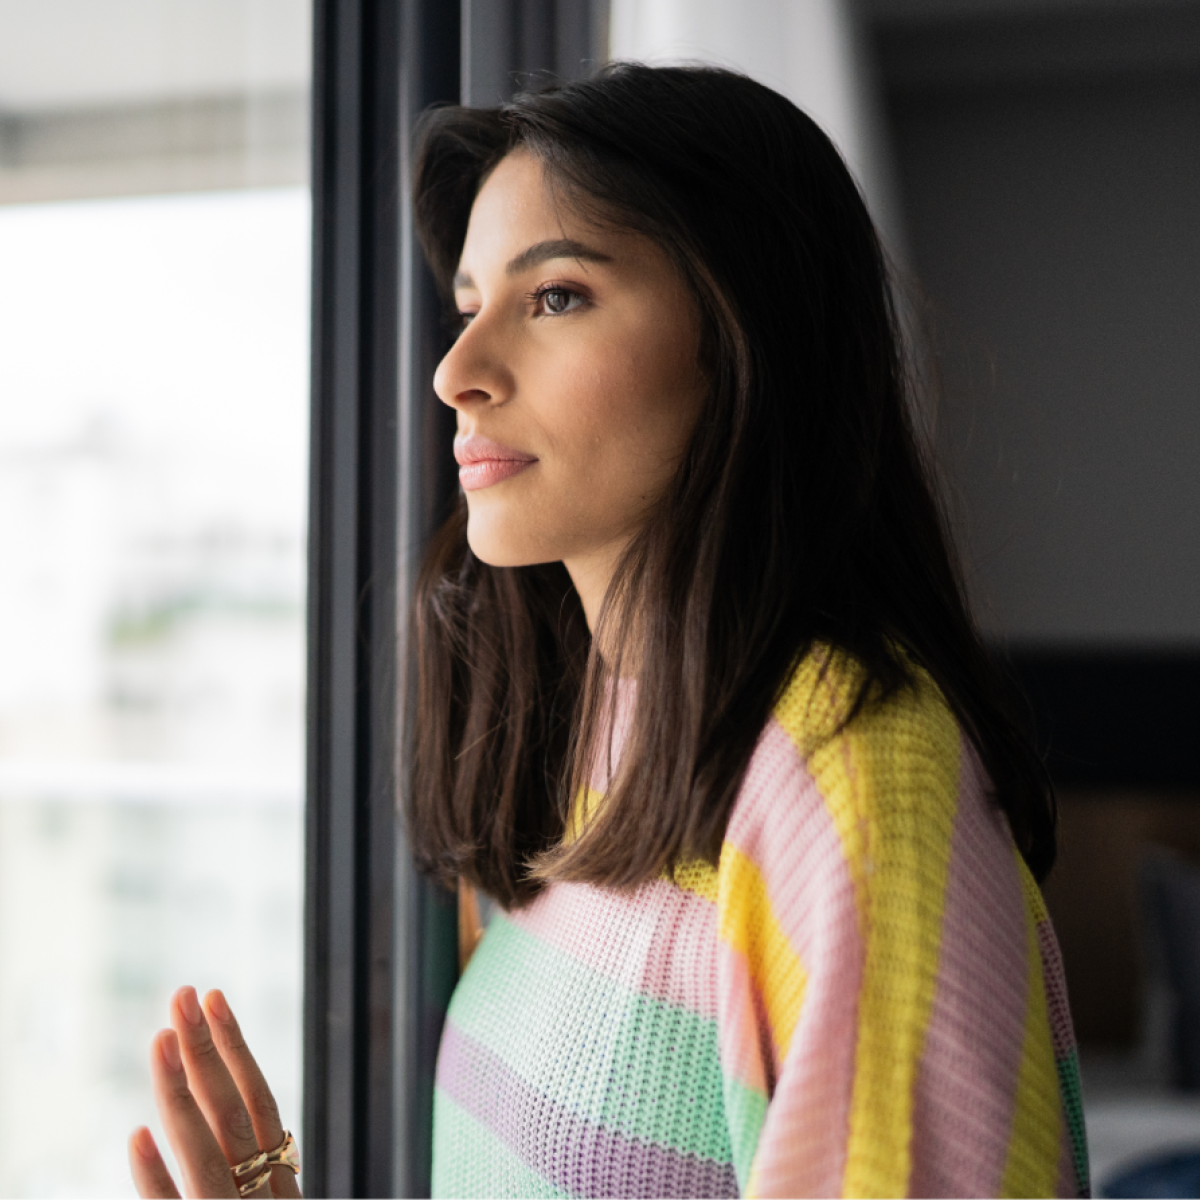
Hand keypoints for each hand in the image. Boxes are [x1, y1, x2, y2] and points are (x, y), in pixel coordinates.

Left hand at [128, 986, 301, 1199]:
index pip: (260, 1103)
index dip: (236, 1048)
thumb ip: (258, 1183)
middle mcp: (262, 1197)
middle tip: (183, 996)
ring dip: (181, 1094)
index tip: (214, 999)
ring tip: (161, 1040)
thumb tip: (237, 1148)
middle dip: (206, 1051)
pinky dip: (157, 1178)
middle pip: (234, 1116)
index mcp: (280, 1186)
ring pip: (207, 1155)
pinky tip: (137, 1137)